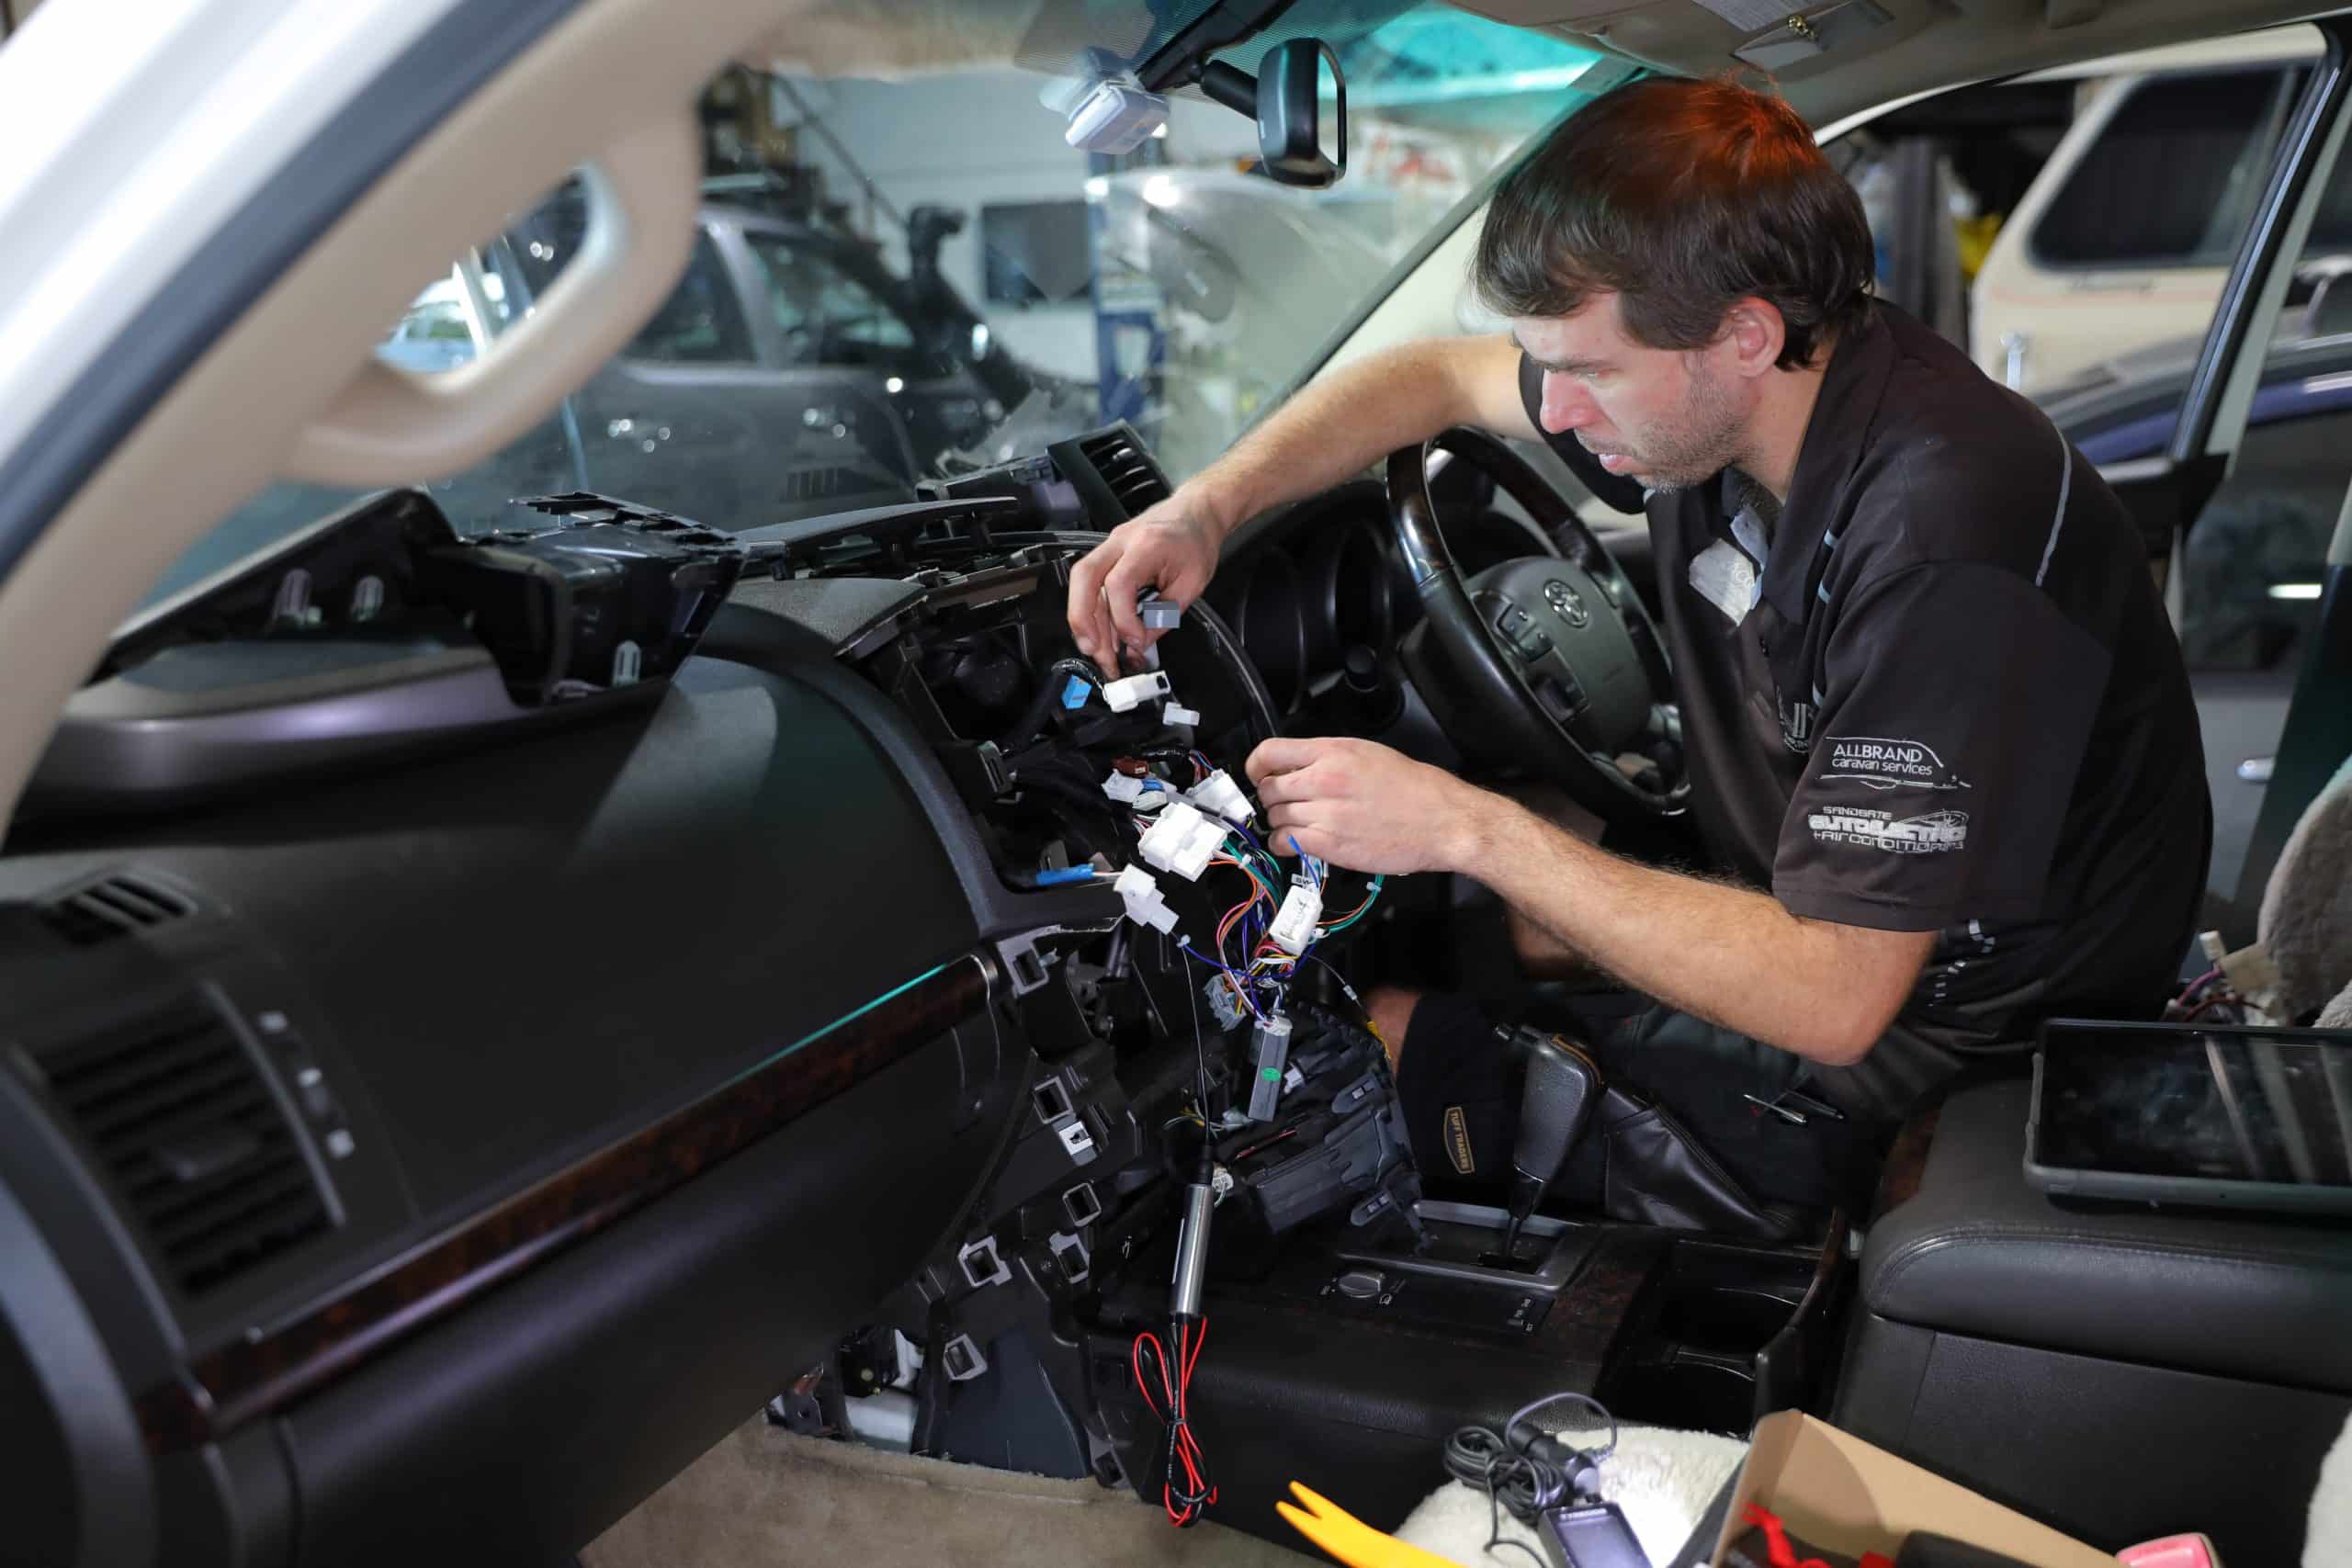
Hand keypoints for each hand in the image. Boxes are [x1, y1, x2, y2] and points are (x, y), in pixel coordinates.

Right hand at [1065, 490, 1223, 674]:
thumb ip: (1165, 615)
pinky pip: (1092, 586)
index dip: (1123, 618)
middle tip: (1093, 651)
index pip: (1119, 582)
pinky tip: (1104, 636)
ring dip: (1086, 622)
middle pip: (1084, 578)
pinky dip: (1094, 613)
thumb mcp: (1193, 584)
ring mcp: (1110, 546)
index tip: (1135, 641)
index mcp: (1146, 544)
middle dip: (1082, 619)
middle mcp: (1120, 541)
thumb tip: (1140, 643)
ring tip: (1100, 654)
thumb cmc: (1196, 542)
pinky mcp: (1107, 556)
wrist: (1195, 513)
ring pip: (1082, 584)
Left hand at [1246, 736, 1497, 876]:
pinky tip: (1297, 842)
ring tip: (1296, 825)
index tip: (1258, 774)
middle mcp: (1324, 779)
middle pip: (1268, 789)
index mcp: (1333, 752)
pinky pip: (1284, 842)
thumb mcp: (1368, 753)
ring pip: (1274, 817)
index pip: (1270, 752)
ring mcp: (1325, 813)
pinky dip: (1284, 844)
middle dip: (1271, 798)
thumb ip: (1329, 757)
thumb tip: (1298, 766)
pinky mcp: (1329, 844)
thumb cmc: (1414, 788)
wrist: (1443, 820)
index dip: (1256, 765)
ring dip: (1279, 822)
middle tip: (1285, 804)